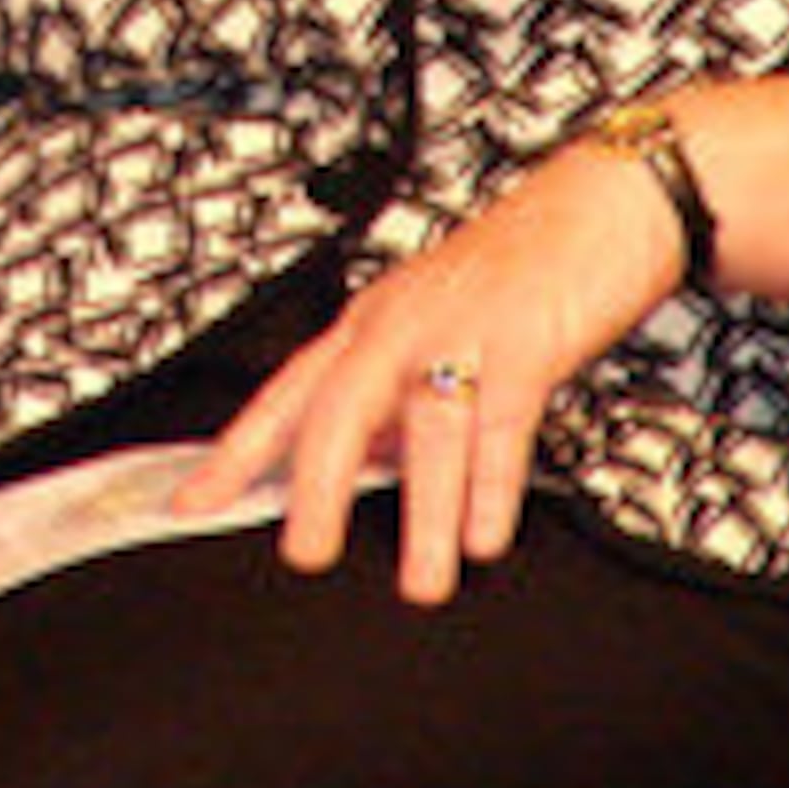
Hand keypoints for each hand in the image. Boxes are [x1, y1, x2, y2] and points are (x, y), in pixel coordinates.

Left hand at [171, 147, 680, 605]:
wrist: (598, 205)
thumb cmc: (515, 269)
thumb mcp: (430, 326)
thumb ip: (395, 395)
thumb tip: (360, 469)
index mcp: (370, 324)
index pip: (286, 394)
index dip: (235, 451)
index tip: (190, 501)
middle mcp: (403, 326)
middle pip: (338, 408)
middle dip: (317, 487)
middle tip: (307, 555)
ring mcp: (463, 331)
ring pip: (426, 429)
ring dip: (424, 514)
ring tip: (422, 582)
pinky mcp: (527, 342)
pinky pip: (500, 424)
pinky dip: (491, 486)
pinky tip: (486, 536)